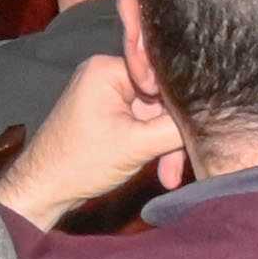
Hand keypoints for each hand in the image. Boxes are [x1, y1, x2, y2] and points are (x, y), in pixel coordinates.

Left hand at [0, 54, 181, 222]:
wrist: (44, 190)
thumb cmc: (81, 163)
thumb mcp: (137, 145)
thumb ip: (176, 126)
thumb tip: (214, 111)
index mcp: (107, 68)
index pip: (161, 74)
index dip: (181, 102)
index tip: (199, 127)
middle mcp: (105, 74)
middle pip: (159, 99)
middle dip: (172, 135)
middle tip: (178, 168)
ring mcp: (105, 95)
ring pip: (152, 116)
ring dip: (163, 146)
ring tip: (168, 177)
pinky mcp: (107, 114)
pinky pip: (140, 124)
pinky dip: (150, 146)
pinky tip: (160, 170)